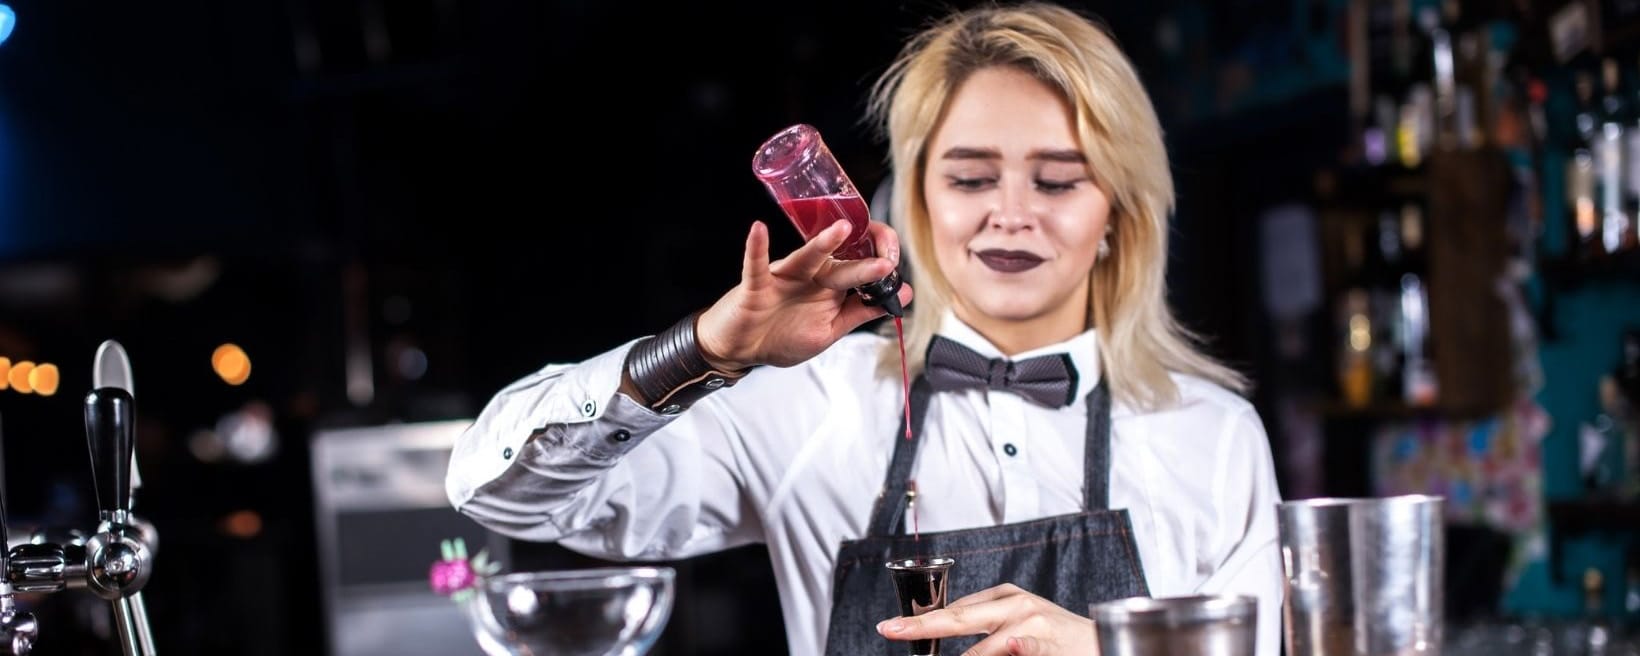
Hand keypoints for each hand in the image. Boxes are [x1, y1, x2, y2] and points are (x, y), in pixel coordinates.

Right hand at [696, 219, 912, 369]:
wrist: (739, 348)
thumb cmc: (781, 335)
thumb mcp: (830, 329)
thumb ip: (863, 310)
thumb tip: (903, 293)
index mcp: (830, 286)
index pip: (861, 266)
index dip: (880, 265)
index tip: (895, 268)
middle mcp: (810, 277)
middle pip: (842, 265)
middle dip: (865, 263)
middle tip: (887, 260)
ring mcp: (783, 278)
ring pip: (806, 258)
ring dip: (823, 244)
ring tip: (842, 229)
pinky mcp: (756, 286)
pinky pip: (755, 265)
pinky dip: (755, 247)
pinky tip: (759, 230)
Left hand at [876, 584, 1094, 655]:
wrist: (1102, 641)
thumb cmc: (1056, 636)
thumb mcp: (1017, 622)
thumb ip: (985, 627)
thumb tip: (945, 626)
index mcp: (1002, 597)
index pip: (954, 611)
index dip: (922, 622)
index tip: (893, 628)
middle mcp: (1013, 605)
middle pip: (958, 617)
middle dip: (921, 626)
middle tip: (890, 630)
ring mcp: (1031, 621)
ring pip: (986, 645)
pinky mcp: (1049, 640)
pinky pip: (1028, 646)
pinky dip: (1020, 647)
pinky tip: (1013, 644)